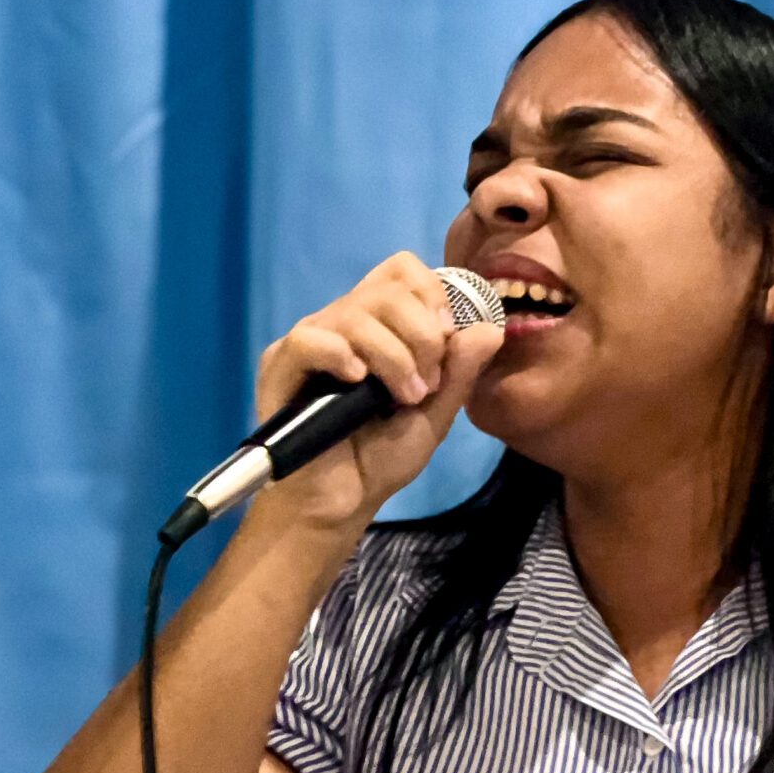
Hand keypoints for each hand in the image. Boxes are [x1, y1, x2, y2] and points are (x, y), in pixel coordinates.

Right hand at [244, 251, 502, 535]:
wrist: (341, 501)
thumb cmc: (381, 458)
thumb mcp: (435, 415)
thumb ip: (460, 372)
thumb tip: (491, 328)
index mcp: (379, 325)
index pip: (403, 271)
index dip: (432, 295)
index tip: (446, 339)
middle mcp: (344, 322)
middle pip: (389, 289)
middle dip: (423, 336)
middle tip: (426, 384)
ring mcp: (312, 341)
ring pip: (356, 314)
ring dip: (393, 357)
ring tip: (402, 398)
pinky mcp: (282, 366)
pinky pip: (310, 339)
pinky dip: (341, 355)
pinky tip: (358, 382)